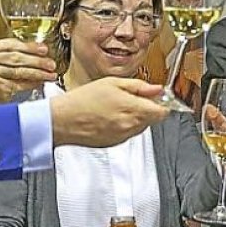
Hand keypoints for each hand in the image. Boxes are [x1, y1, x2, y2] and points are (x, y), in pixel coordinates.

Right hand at [0, 39, 56, 105]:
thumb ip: (13, 53)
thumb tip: (42, 50)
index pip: (11, 44)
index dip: (30, 46)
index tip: (45, 49)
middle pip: (16, 58)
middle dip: (37, 61)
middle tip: (51, 64)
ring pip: (18, 71)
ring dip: (38, 73)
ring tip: (50, 75)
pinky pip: (17, 84)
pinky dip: (30, 84)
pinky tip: (40, 83)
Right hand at [51, 78, 168, 146]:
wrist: (62, 120)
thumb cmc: (83, 100)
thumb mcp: (113, 83)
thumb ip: (139, 87)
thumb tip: (157, 89)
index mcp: (133, 110)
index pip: (163, 112)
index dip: (162, 103)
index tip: (156, 97)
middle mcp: (130, 127)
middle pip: (152, 119)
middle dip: (147, 108)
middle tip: (131, 97)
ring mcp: (122, 137)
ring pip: (140, 126)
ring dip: (135, 117)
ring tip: (116, 106)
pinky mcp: (113, 143)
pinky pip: (127, 133)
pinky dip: (124, 125)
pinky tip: (109, 116)